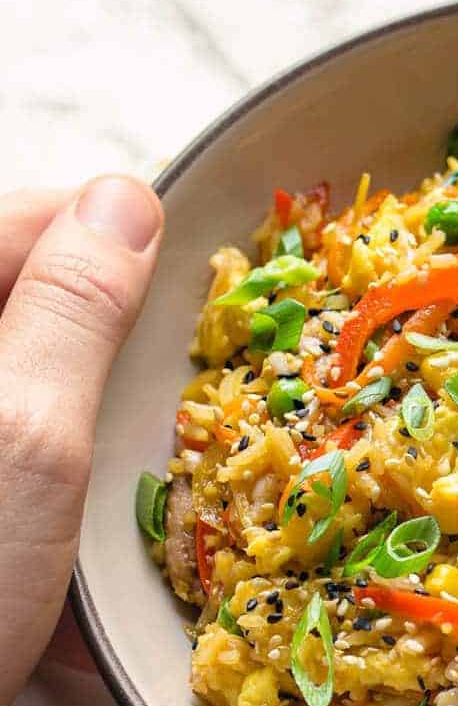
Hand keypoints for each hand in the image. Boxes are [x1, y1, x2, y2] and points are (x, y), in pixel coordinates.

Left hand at [0, 180, 161, 705]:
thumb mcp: (24, 441)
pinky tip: (79, 507)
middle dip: (106, 334)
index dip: (110, 235)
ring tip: (130, 459)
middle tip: (164, 391)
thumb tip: (128, 199)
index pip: (20, 220)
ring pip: (30, 372)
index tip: (188, 283)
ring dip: (88, 407)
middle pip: (25, 294)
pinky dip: (59, 461)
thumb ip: (73, 311)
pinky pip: (24, 437)